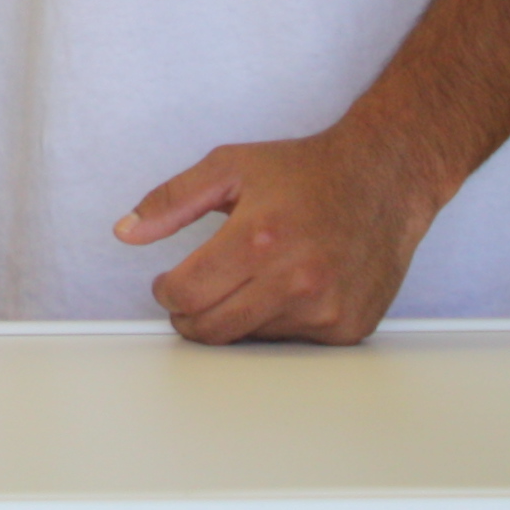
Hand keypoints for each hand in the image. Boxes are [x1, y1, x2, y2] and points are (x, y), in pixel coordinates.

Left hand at [116, 125, 442, 343]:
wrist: (382, 180)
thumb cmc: (305, 171)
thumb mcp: (229, 167)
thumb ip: (170, 201)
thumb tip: (127, 232)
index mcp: (258, 239)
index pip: (186, 295)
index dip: (166, 292)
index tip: (167, 283)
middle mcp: (295, 280)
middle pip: (213, 329)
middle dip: (188, 316)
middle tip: (190, 296)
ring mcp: (325, 309)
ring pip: (249, 339)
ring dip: (233, 318)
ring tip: (243, 282)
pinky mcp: (347, 327)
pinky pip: (290, 342)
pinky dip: (274, 323)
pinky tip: (283, 289)